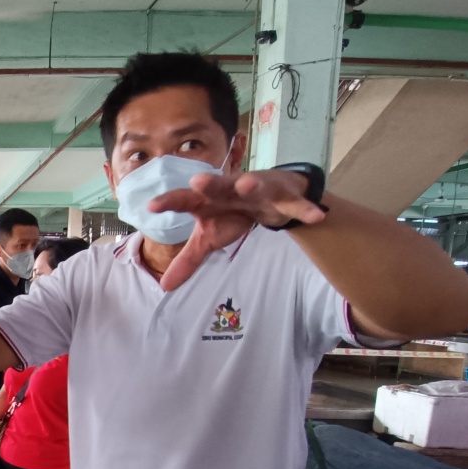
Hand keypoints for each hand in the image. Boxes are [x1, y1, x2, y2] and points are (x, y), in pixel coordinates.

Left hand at [148, 169, 324, 290]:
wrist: (270, 196)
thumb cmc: (231, 215)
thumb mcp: (210, 238)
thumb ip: (188, 260)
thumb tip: (164, 287)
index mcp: (208, 200)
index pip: (184, 200)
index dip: (169, 202)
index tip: (151, 206)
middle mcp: (230, 189)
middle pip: (218, 185)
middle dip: (210, 182)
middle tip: (196, 181)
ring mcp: (259, 189)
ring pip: (255, 185)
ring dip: (251, 184)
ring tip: (247, 184)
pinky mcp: (285, 195)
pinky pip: (295, 204)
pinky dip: (305, 210)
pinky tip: (315, 216)